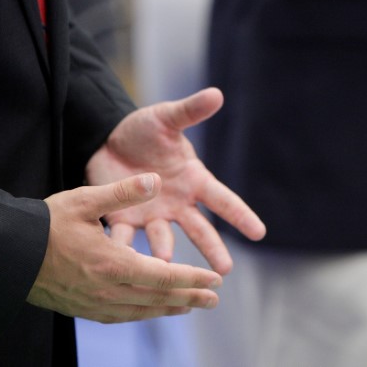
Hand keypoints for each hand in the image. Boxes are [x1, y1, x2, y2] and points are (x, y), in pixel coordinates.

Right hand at [28, 174, 222, 322]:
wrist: (6, 253)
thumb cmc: (46, 223)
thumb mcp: (86, 200)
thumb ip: (123, 191)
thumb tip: (156, 180)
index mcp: (114, 264)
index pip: (164, 276)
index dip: (192, 279)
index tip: (215, 280)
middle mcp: (108, 290)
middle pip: (158, 298)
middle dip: (189, 298)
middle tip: (214, 300)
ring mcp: (94, 303)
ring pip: (141, 310)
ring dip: (169, 308)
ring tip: (189, 306)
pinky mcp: (83, 308)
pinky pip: (121, 315)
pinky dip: (143, 312)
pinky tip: (150, 309)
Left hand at [85, 88, 265, 274]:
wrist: (106, 140)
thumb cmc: (144, 131)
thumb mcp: (167, 118)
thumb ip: (190, 111)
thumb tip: (217, 94)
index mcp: (194, 180)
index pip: (223, 200)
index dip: (241, 216)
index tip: (259, 233)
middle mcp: (178, 203)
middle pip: (199, 229)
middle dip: (212, 250)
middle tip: (224, 272)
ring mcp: (153, 215)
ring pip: (163, 239)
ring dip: (164, 252)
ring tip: (165, 266)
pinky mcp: (124, 219)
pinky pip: (125, 237)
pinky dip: (125, 250)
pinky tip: (125, 265)